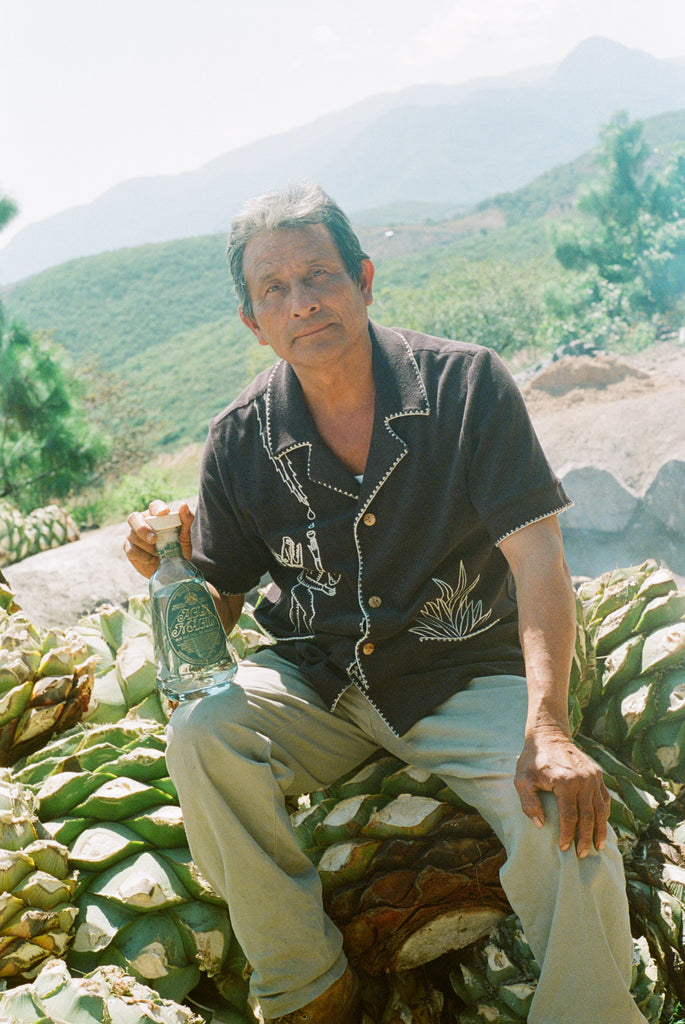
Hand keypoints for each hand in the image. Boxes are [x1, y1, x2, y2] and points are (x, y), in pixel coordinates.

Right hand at [124, 500, 194, 577]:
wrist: (173, 570)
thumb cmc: (178, 549)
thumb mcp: (185, 536)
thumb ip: (186, 521)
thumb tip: (183, 504)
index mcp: (156, 516)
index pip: (154, 506)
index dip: (157, 508)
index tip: (164, 513)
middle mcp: (143, 522)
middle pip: (134, 518)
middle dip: (142, 528)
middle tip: (154, 539)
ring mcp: (134, 536)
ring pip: (132, 534)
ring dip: (146, 545)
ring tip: (158, 553)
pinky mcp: (130, 549)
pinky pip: (131, 549)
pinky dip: (142, 555)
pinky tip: (151, 559)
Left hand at [514, 728, 610, 857]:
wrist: (548, 736)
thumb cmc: (532, 760)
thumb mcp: (522, 779)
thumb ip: (529, 803)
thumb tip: (540, 824)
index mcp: (565, 781)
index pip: (570, 816)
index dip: (568, 835)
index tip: (564, 848)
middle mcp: (583, 780)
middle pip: (588, 816)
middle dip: (585, 838)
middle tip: (581, 854)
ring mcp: (593, 777)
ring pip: (601, 810)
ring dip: (600, 830)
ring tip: (597, 846)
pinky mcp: (598, 775)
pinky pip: (605, 799)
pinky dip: (604, 814)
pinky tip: (601, 827)